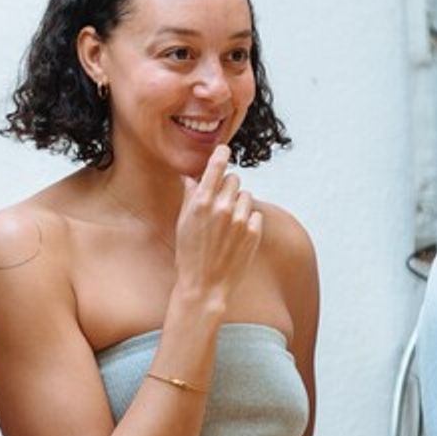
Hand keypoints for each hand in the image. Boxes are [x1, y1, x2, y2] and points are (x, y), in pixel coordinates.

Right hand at [173, 144, 262, 305]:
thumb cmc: (188, 254)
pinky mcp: (254, 232)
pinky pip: (254, 214)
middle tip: (219, 203)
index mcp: (201, 202)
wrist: (204, 285)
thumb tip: (191, 177)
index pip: (217, 165)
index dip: (221, 154)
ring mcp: (240, 220)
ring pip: (246, 196)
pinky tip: (235, 236)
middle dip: (227, 187)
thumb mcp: (182, 223)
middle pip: (234, 179)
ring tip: (226, 223)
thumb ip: (189, 197)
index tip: (223, 150)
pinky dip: (247, 221)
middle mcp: (222, 208)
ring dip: (238, 204)